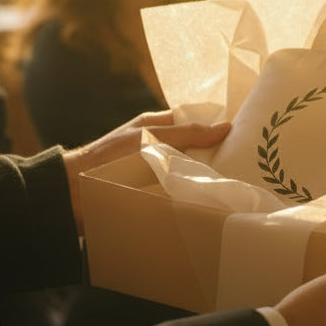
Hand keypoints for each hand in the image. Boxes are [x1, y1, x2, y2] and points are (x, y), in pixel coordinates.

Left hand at [62, 111, 230, 232]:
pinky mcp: (156, 197)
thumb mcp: (149, 137)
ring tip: (239, 184)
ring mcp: (158, 175)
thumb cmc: (108, 158)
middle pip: (196, 151)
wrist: (76, 194)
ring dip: (208, 180)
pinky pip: (182, 195)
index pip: (194, 123)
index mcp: (157, 129)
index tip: (244, 133)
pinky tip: (215, 202)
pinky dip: (195, 197)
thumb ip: (187, 133)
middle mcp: (160, 150)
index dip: (216, 126)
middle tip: (249, 162)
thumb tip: (225, 125)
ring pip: (191, 174)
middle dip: (218, 156)